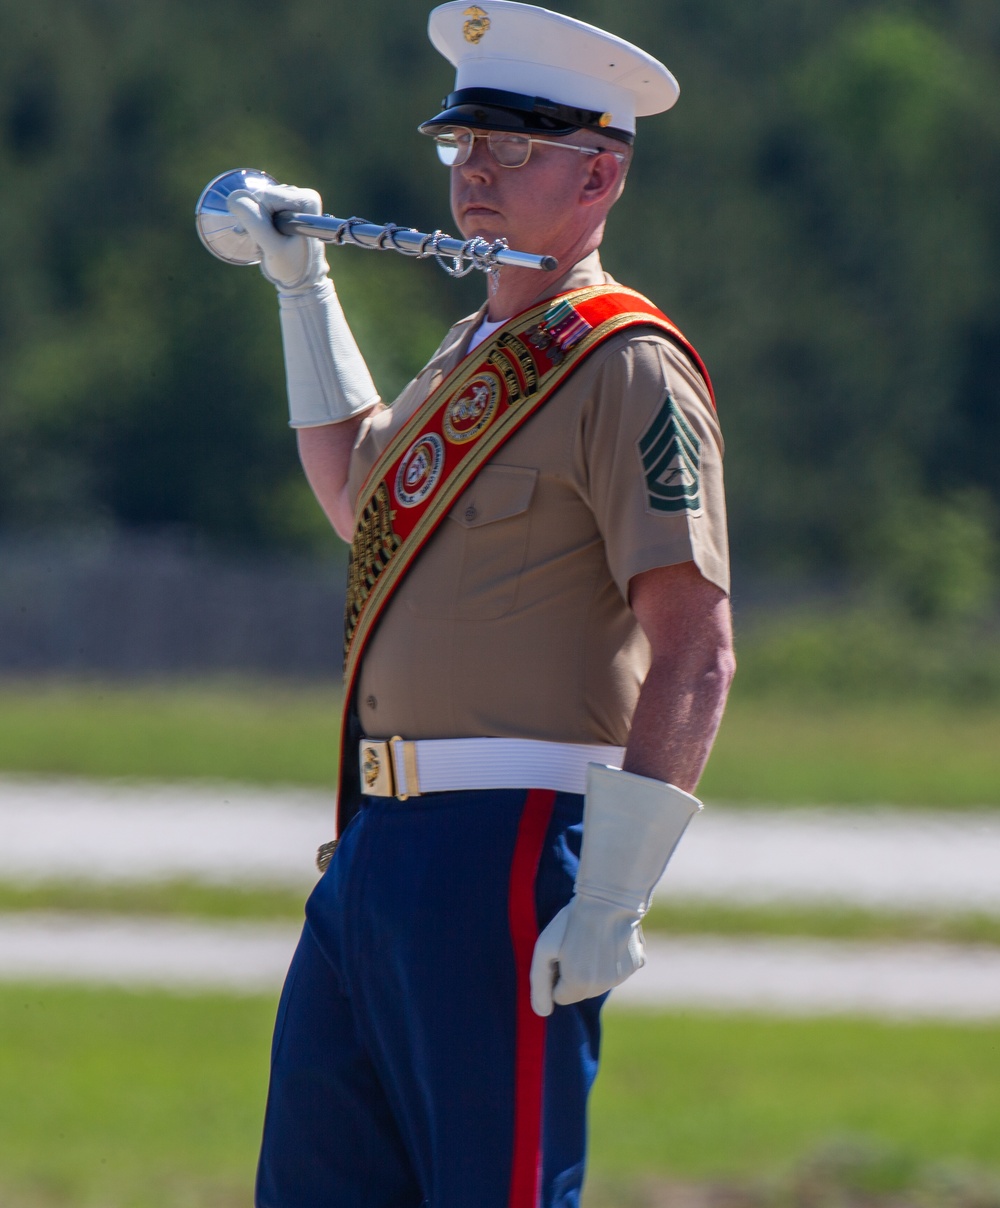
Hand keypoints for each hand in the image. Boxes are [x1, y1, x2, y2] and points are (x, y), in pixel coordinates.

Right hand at [227, 181, 329, 291]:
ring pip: (260, 202)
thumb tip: (234, 197)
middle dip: (257, 220)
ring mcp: (296, 201)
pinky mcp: (288, 207)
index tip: (265, 240)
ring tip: (267, 243)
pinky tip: (266, 238)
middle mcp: (304, 196)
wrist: (303, 282)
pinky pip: (262, 206)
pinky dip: (259, 223)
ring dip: (257, 224)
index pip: (267, 196)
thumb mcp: (272, 248)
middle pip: (263, 197)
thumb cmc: (293, 268)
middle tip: (265, 244)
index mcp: (307, 202)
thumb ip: (254, 222)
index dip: (258, 217)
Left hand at [529, 764, 701, 1016]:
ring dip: (595, 965)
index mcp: (578, 985)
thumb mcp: (544, 948)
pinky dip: (615, 957)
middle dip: (576, 972)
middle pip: (581, 989)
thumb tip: (542, 1013)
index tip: (560, 952)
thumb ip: (539, 984)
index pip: (560, 995)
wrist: (610, 897)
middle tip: (576, 943)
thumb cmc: (571, 921)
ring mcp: (622, 976)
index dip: (557, 973)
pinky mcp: (637, 963)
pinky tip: (611, 936)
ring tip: (594, 937)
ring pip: (601, 980)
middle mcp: (602, 987)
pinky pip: (620, 968)